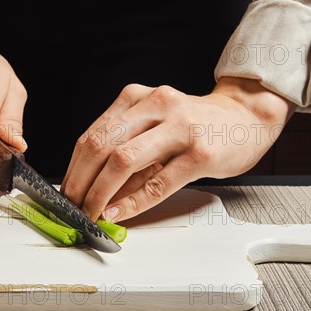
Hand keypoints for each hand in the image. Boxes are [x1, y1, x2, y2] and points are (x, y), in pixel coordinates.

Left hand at [61, 77, 294, 221]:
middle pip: (101, 146)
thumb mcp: (154, 126)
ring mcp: (179, 127)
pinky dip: (133, 202)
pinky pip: (158, 182)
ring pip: (123, 161)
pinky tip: (118, 213)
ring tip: (91, 212)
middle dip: (80, 182)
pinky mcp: (200, 152)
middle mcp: (155, 105)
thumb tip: (92, 189)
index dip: (73, 168)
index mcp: (137, 97)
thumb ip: (125, 149)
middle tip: (72, 206)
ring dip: (100, 193)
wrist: (245, 117)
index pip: (92, 134)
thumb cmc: (195, 124)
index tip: (65, 191)